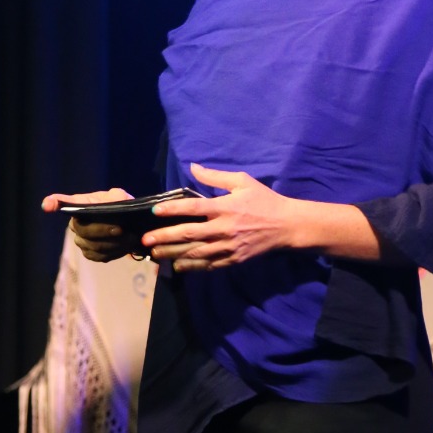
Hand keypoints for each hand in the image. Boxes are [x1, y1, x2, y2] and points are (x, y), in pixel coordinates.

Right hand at [42, 186, 136, 262]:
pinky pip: (100, 256)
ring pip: (94, 246)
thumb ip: (118, 198)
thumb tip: (114, 202)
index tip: (47, 205)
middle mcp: (75, 223)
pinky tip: (126, 245)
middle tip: (122, 229)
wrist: (130, 225)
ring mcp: (81, 240)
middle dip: (103, 231)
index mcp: (80, 205)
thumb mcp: (121, 197)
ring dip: (115, 243)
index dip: (54, 203)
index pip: (63, 202)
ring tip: (131, 237)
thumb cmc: (120, 207)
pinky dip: (116, 252)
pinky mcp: (89, 253)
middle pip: (84, 231)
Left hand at [142, 163, 300, 270]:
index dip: (173, 210)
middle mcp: (224, 228)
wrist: (287, 226)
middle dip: (165, 238)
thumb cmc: (264, 200)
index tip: (156, 211)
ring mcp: (228, 247)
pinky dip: (192, 266)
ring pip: (195, 252)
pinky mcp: (233, 260)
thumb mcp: (242, 182)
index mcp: (226, 207)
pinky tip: (177, 266)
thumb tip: (193, 167)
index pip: (194, 209)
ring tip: (155, 254)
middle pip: (189, 234)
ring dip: (173, 254)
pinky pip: (208, 265)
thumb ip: (215, 176)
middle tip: (146, 240)